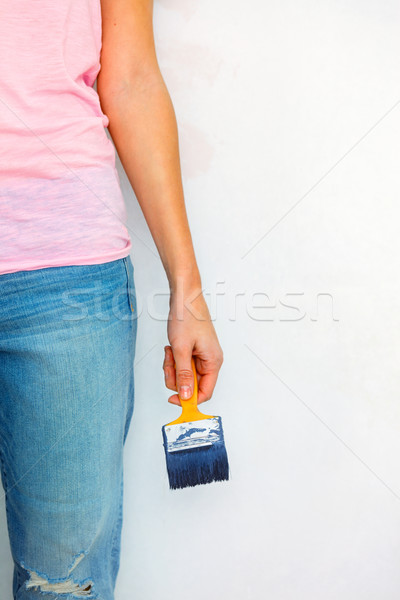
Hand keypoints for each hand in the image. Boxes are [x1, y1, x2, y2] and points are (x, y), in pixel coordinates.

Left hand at [163, 286, 222, 405]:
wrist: (185, 297)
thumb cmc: (187, 317)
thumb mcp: (181, 349)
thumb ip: (184, 375)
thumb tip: (186, 396)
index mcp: (213, 362)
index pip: (205, 392)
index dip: (189, 399)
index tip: (173, 399)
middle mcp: (210, 360)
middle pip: (192, 384)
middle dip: (177, 377)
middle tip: (169, 363)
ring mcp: (202, 355)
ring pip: (185, 374)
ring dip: (173, 367)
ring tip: (170, 351)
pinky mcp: (194, 350)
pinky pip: (182, 364)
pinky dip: (174, 359)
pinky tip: (171, 347)